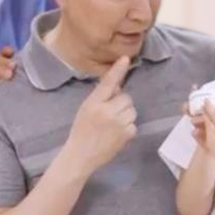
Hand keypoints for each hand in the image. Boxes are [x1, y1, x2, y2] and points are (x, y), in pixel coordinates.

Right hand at [64, 56, 136, 174]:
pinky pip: (133, 124)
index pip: (108, 83)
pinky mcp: (127, 134)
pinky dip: (127, 128)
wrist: (81, 155)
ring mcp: (118, 123)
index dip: (118, 70)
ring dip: (126, 115)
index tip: (126, 59)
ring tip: (113, 125)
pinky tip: (116, 134)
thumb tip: (118, 86)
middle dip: (121, 103)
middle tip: (110, 114)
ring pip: (132, 110)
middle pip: (126, 97)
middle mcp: (107, 111)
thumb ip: (101, 97)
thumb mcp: (86, 109)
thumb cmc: (82, 130)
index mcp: (94, 103)